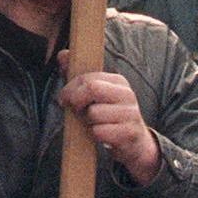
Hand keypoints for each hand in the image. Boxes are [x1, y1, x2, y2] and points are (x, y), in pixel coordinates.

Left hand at [56, 57, 160, 184]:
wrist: (135, 143)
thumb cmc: (109, 116)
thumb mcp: (96, 96)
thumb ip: (78, 77)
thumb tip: (62, 54)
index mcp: (119, 81)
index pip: (87, 78)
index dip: (69, 89)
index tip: (64, 99)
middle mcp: (127, 94)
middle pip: (92, 89)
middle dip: (76, 101)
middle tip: (76, 111)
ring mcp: (130, 113)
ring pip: (93, 113)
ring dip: (87, 122)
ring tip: (95, 124)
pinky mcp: (129, 132)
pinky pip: (99, 132)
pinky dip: (95, 135)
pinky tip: (102, 135)